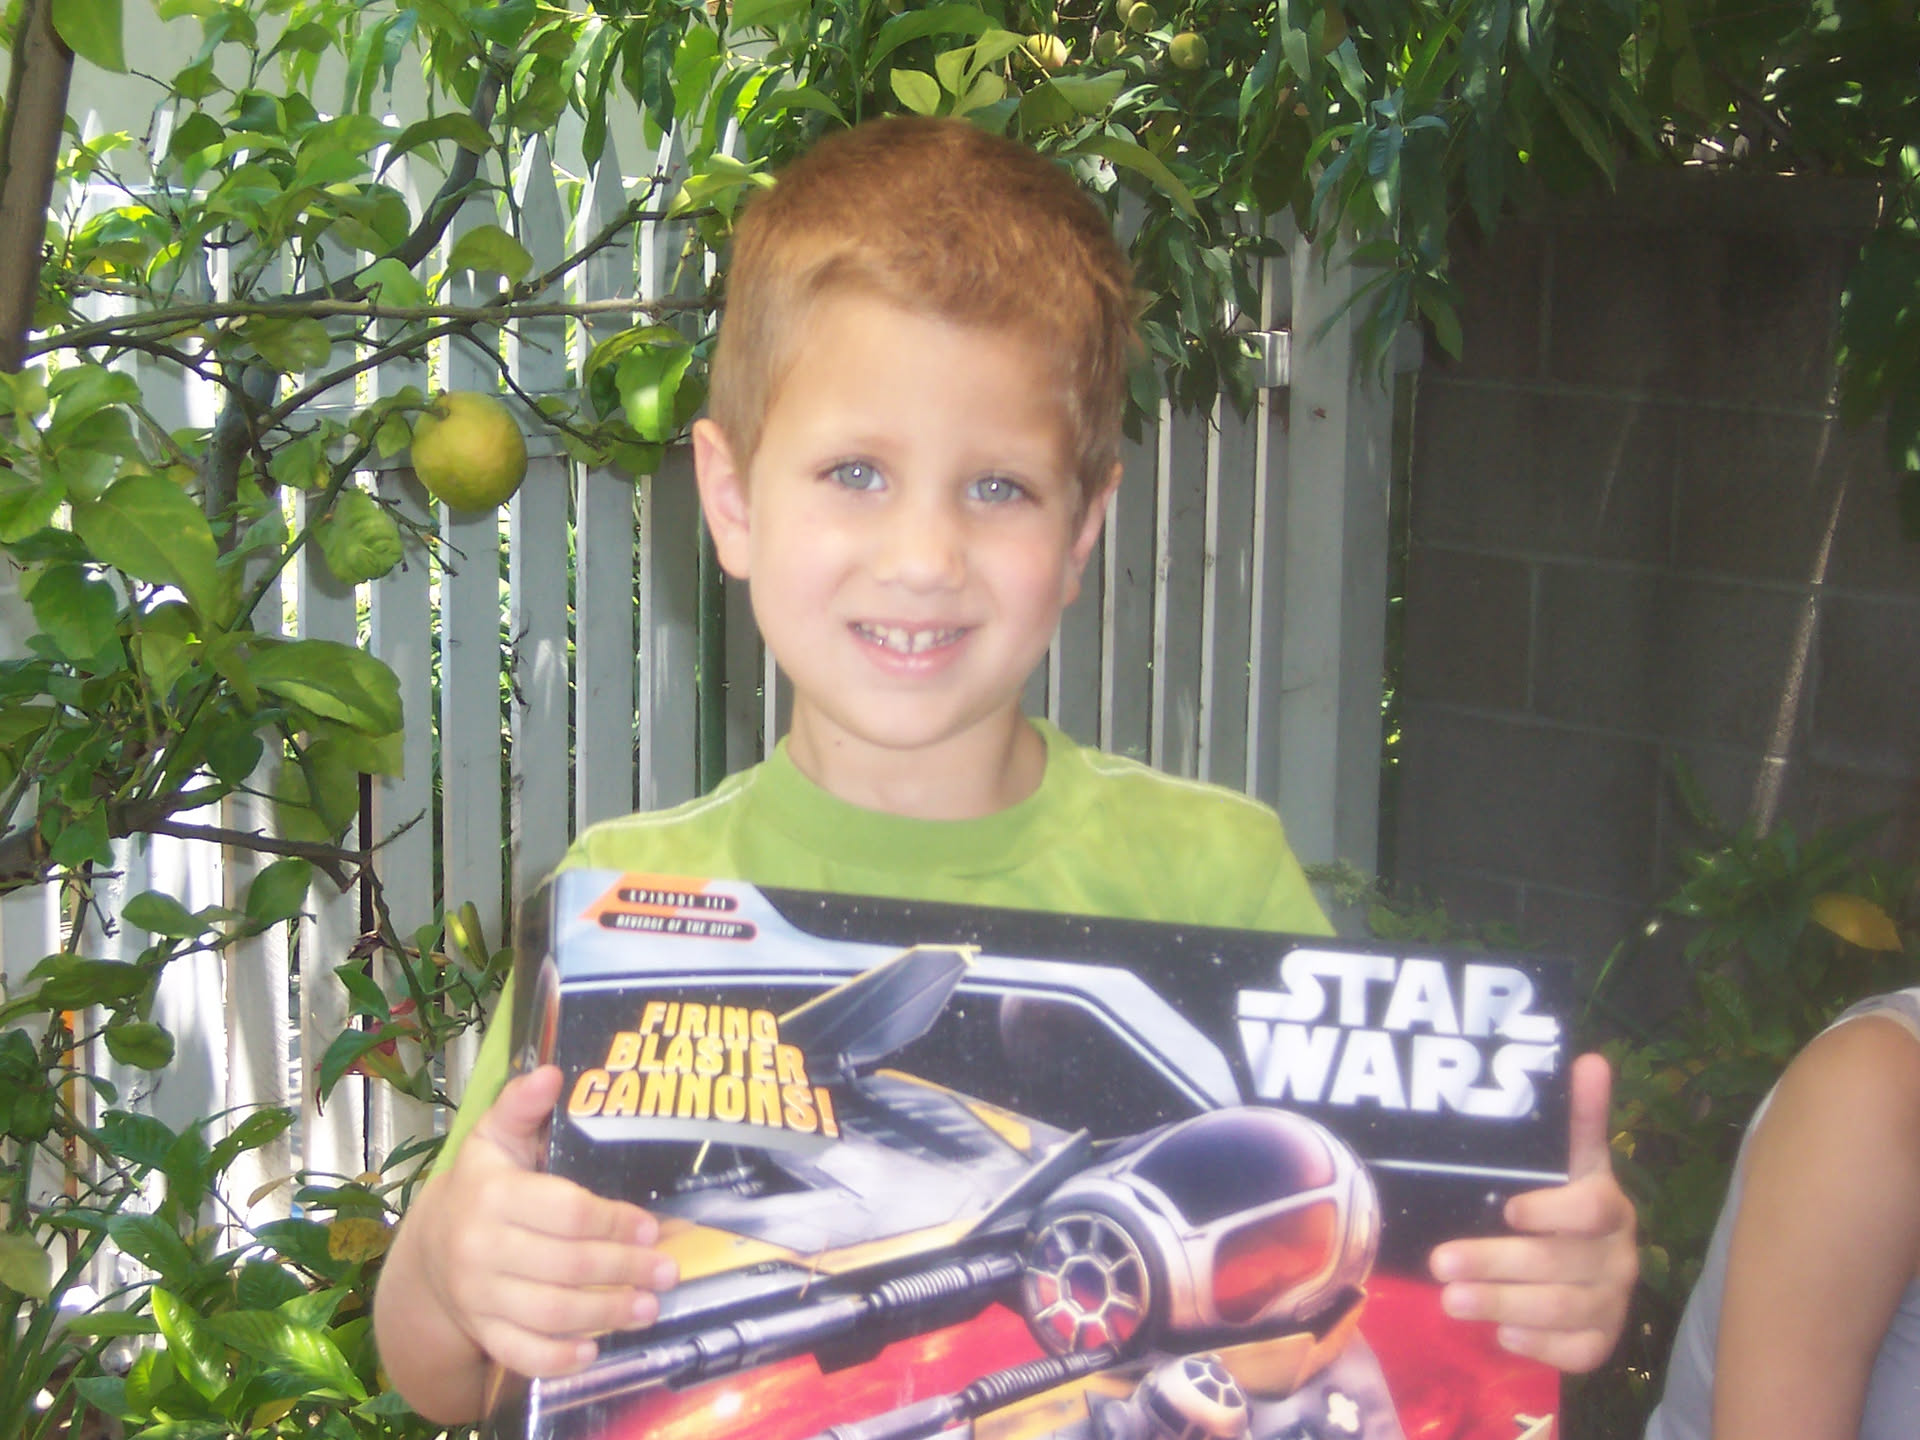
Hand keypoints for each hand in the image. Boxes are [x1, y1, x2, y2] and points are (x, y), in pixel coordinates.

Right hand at [421, 1065, 679, 1380]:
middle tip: (667, 1270)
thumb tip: (551, 1073)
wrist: (431, 1251)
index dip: (613, 1221)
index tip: (651, 1226)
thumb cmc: (482, 1186)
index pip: (564, 1212)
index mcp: (491, 1195)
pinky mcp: (482, 1332)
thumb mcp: (495, 1138)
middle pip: (565, 1265)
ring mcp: (479, 1296)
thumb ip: (522, 1106)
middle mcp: (480, 1248)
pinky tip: (594, 1350)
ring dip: (606, 1313)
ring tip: (649, 1307)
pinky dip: (558, 1358)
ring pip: (549, 1313)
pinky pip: (521, 1353)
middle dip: (624, 1270)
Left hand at [1427, 1052, 1637, 1371]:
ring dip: (1502, 1304)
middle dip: (1497, 1264)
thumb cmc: (1560, 1200)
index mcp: (1608, 1206)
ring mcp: (1612, 1302)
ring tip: (1449, 1299)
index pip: (1594, 1209)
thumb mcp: (1565, 1159)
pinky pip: (1578, 1352)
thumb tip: (1592, 1059)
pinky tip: (1502, 1334)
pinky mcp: (1600, 1339)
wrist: (1583, 1261)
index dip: (1554, 1211)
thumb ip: (1575, 1117)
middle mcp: (1618, 1256)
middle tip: (1440, 1262)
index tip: (1509, 1209)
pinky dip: (1540, 1345)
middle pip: (1560, 1265)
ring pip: (1561, 1309)